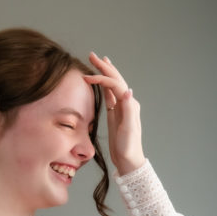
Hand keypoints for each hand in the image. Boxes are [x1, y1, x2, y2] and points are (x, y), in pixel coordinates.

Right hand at [84, 53, 144, 173]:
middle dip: (104, 67)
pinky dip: (104, 86)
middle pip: (115, 80)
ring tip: (98, 62)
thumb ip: (129, 109)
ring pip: (112, 85)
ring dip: (105, 73)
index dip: (101, 79)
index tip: (86, 78)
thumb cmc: (128, 147)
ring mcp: (121, 108)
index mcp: (129, 104)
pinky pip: (109, 95)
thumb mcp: (129, 129)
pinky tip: (100, 82)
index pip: (114, 85)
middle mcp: (127, 103)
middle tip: (92, 55)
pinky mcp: (116, 114)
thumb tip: (128, 90)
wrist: (128, 160)